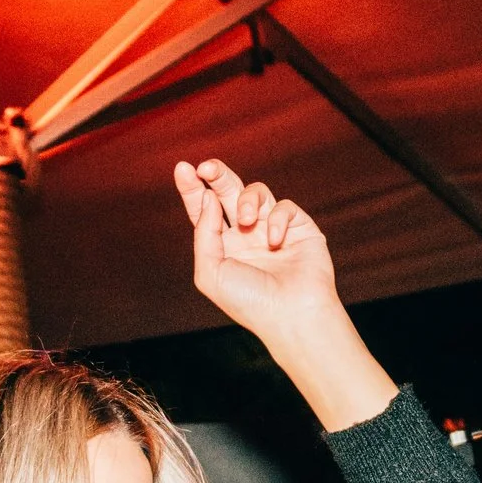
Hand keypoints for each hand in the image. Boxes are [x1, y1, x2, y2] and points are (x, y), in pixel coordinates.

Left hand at [175, 159, 342, 341]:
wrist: (291, 314)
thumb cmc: (248, 301)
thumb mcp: (210, 271)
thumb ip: (204, 233)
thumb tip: (208, 197)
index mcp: (223, 246)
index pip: (204, 210)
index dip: (192, 189)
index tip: (183, 169)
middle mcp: (247, 235)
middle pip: (227, 191)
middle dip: (216, 175)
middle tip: (207, 168)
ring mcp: (273, 228)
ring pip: (256, 191)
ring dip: (247, 199)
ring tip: (247, 221)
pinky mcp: (299, 227)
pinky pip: (284, 207)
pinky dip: (278, 220)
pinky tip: (276, 243)